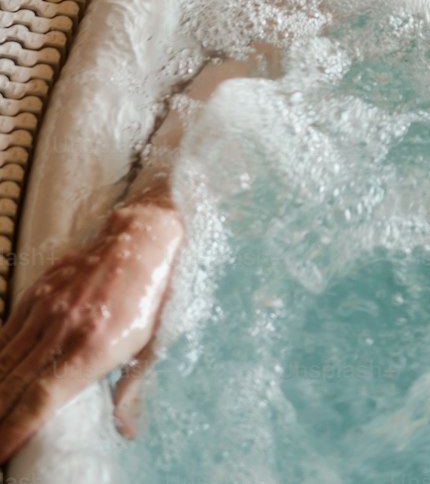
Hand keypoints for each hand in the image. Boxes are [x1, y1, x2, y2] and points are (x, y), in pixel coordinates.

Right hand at [0, 198, 183, 461]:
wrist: (145, 235)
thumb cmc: (153, 293)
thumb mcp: (152, 344)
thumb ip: (132, 388)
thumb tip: (126, 430)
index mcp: (93, 347)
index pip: (40, 400)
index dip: (13, 431)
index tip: (0, 455)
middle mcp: (64, 328)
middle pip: (14, 385)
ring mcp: (48, 307)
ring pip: (5, 360)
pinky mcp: (40, 290)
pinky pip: (8, 330)